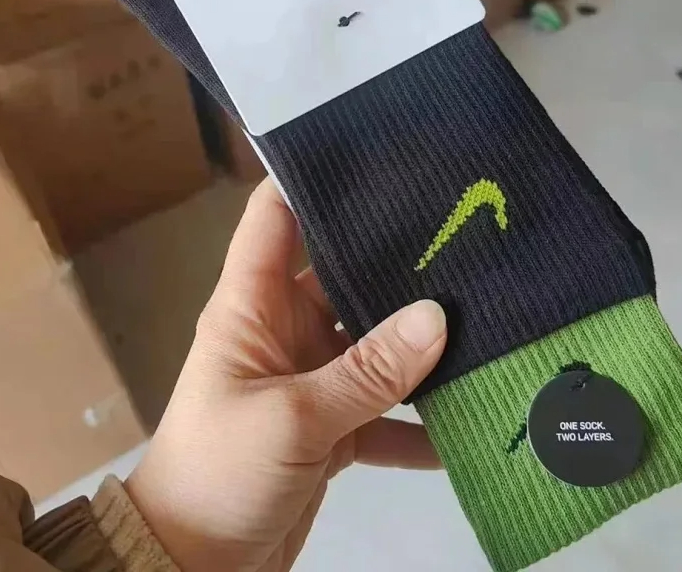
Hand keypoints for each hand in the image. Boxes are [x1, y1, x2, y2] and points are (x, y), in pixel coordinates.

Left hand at [125, 179, 446, 571]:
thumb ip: (367, 370)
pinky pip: (383, 409)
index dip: (310, 179)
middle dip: (395, 261)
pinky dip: (418, 418)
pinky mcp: (333, 426)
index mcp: (253, 305)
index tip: (369, 151)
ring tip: (488, 310)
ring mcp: (312, 378)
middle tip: (464, 230)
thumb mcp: (294, 418)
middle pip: (342, 276)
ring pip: (373, 344)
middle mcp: (285, 330)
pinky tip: (472, 413)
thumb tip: (438, 316)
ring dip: (418, 343)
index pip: (274, 217)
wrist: (193, 566)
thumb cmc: (219, 471)